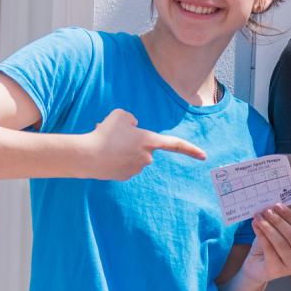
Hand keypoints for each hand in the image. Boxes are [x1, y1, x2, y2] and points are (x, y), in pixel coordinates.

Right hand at [83, 109, 205, 178]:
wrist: (87, 156)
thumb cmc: (105, 132)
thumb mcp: (120, 114)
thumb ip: (132, 119)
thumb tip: (134, 127)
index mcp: (150, 141)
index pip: (175, 145)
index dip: (190, 149)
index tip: (203, 156)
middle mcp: (147, 158)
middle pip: (143, 145)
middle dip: (131, 139)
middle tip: (113, 133)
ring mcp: (136, 169)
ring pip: (132, 154)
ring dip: (121, 147)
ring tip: (105, 142)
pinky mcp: (124, 176)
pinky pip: (123, 163)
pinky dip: (115, 157)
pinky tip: (102, 153)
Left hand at [241, 205, 290, 283]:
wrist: (256, 267)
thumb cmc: (268, 248)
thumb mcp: (275, 232)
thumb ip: (278, 222)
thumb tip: (273, 206)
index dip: (290, 215)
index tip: (277, 205)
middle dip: (279, 221)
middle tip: (266, 211)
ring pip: (281, 243)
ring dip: (268, 228)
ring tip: (258, 218)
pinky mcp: (278, 271)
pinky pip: (269, 250)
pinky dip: (262, 236)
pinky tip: (255, 227)